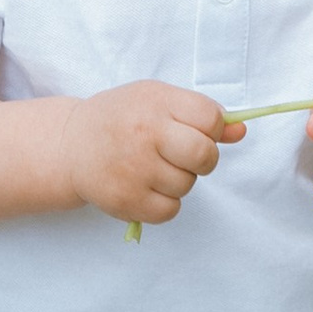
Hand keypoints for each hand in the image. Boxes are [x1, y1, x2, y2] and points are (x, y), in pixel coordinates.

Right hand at [59, 80, 240, 228]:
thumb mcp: (159, 101)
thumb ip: (201, 114)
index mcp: (156, 102)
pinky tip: (146, 186)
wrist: (71, 145)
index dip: (211, 129)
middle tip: (184, 156)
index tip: (196, 131)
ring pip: (188, 185)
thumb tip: (240, 132)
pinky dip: (165, 202)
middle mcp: (144, 134)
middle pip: (205, 155)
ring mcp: (134, 169)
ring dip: (180, 180)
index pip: (211, 119)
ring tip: (154, 167)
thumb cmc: (123, 119)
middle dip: (204, 159)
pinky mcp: (125, 200)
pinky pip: (170, 210)